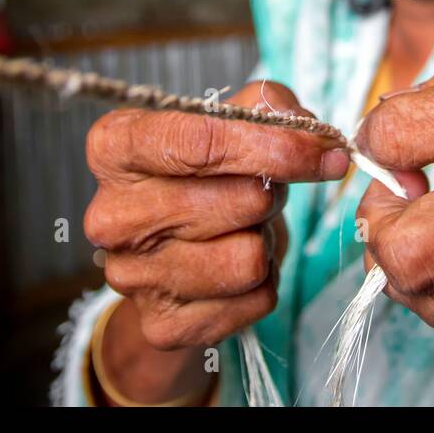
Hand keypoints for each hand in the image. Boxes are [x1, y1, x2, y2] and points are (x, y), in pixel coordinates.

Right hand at [83, 79, 349, 399]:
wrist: (178, 247)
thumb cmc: (207, 171)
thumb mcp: (234, 117)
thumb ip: (274, 108)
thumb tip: (319, 140)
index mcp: (116, 148)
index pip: (200, 143)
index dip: (275, 147)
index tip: (323, 153)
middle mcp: (110, 215)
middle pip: (241, 201)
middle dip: (272, 194)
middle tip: (261, 191)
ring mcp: (130, 276)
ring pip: (249, 258)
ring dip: (265, 240)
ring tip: (244, 228)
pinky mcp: (162, 324)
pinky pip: (254, 300)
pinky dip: (264, 281)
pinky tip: (236, 261)